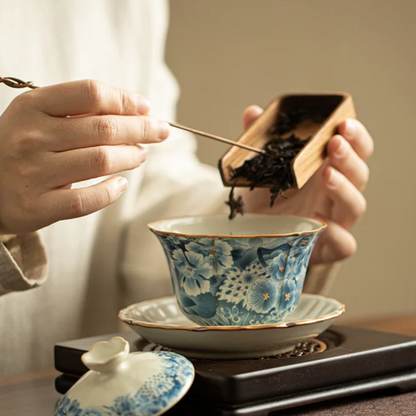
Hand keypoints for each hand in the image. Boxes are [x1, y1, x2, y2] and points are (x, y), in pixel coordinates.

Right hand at [0, 80, 169, 233]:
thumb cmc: (21, 147)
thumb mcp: (38, 117)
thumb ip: (79, 111)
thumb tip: (135, 111)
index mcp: (33, 107)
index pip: (90, 93)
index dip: (125, 100)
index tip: (145, 107)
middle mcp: (32, 137)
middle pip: (103, 128)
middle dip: (141, 129)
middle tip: (159, 132)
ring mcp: (33, 173)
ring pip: (100, 160)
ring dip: (131, 157)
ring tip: (140, 155)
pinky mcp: (37, 206)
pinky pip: (86, 200)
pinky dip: (111, 191)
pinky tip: (121, 184)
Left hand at [241, 105, 373, 264]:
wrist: (253, 234)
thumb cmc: (265, 199)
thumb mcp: (261, 169)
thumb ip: (260, 142)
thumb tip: (253, 113)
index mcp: (327, 170)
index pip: (354, 150)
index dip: (355, 136)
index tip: (342, 123)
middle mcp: (335, 194)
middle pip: (359, 174)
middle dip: (350, 156)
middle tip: (334, 143)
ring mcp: (334, 221)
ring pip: (355, 205)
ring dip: (345, 188)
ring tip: (327, 174)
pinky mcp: (327, 247)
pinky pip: (344, 244)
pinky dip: (338, 235)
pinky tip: (321, 223)